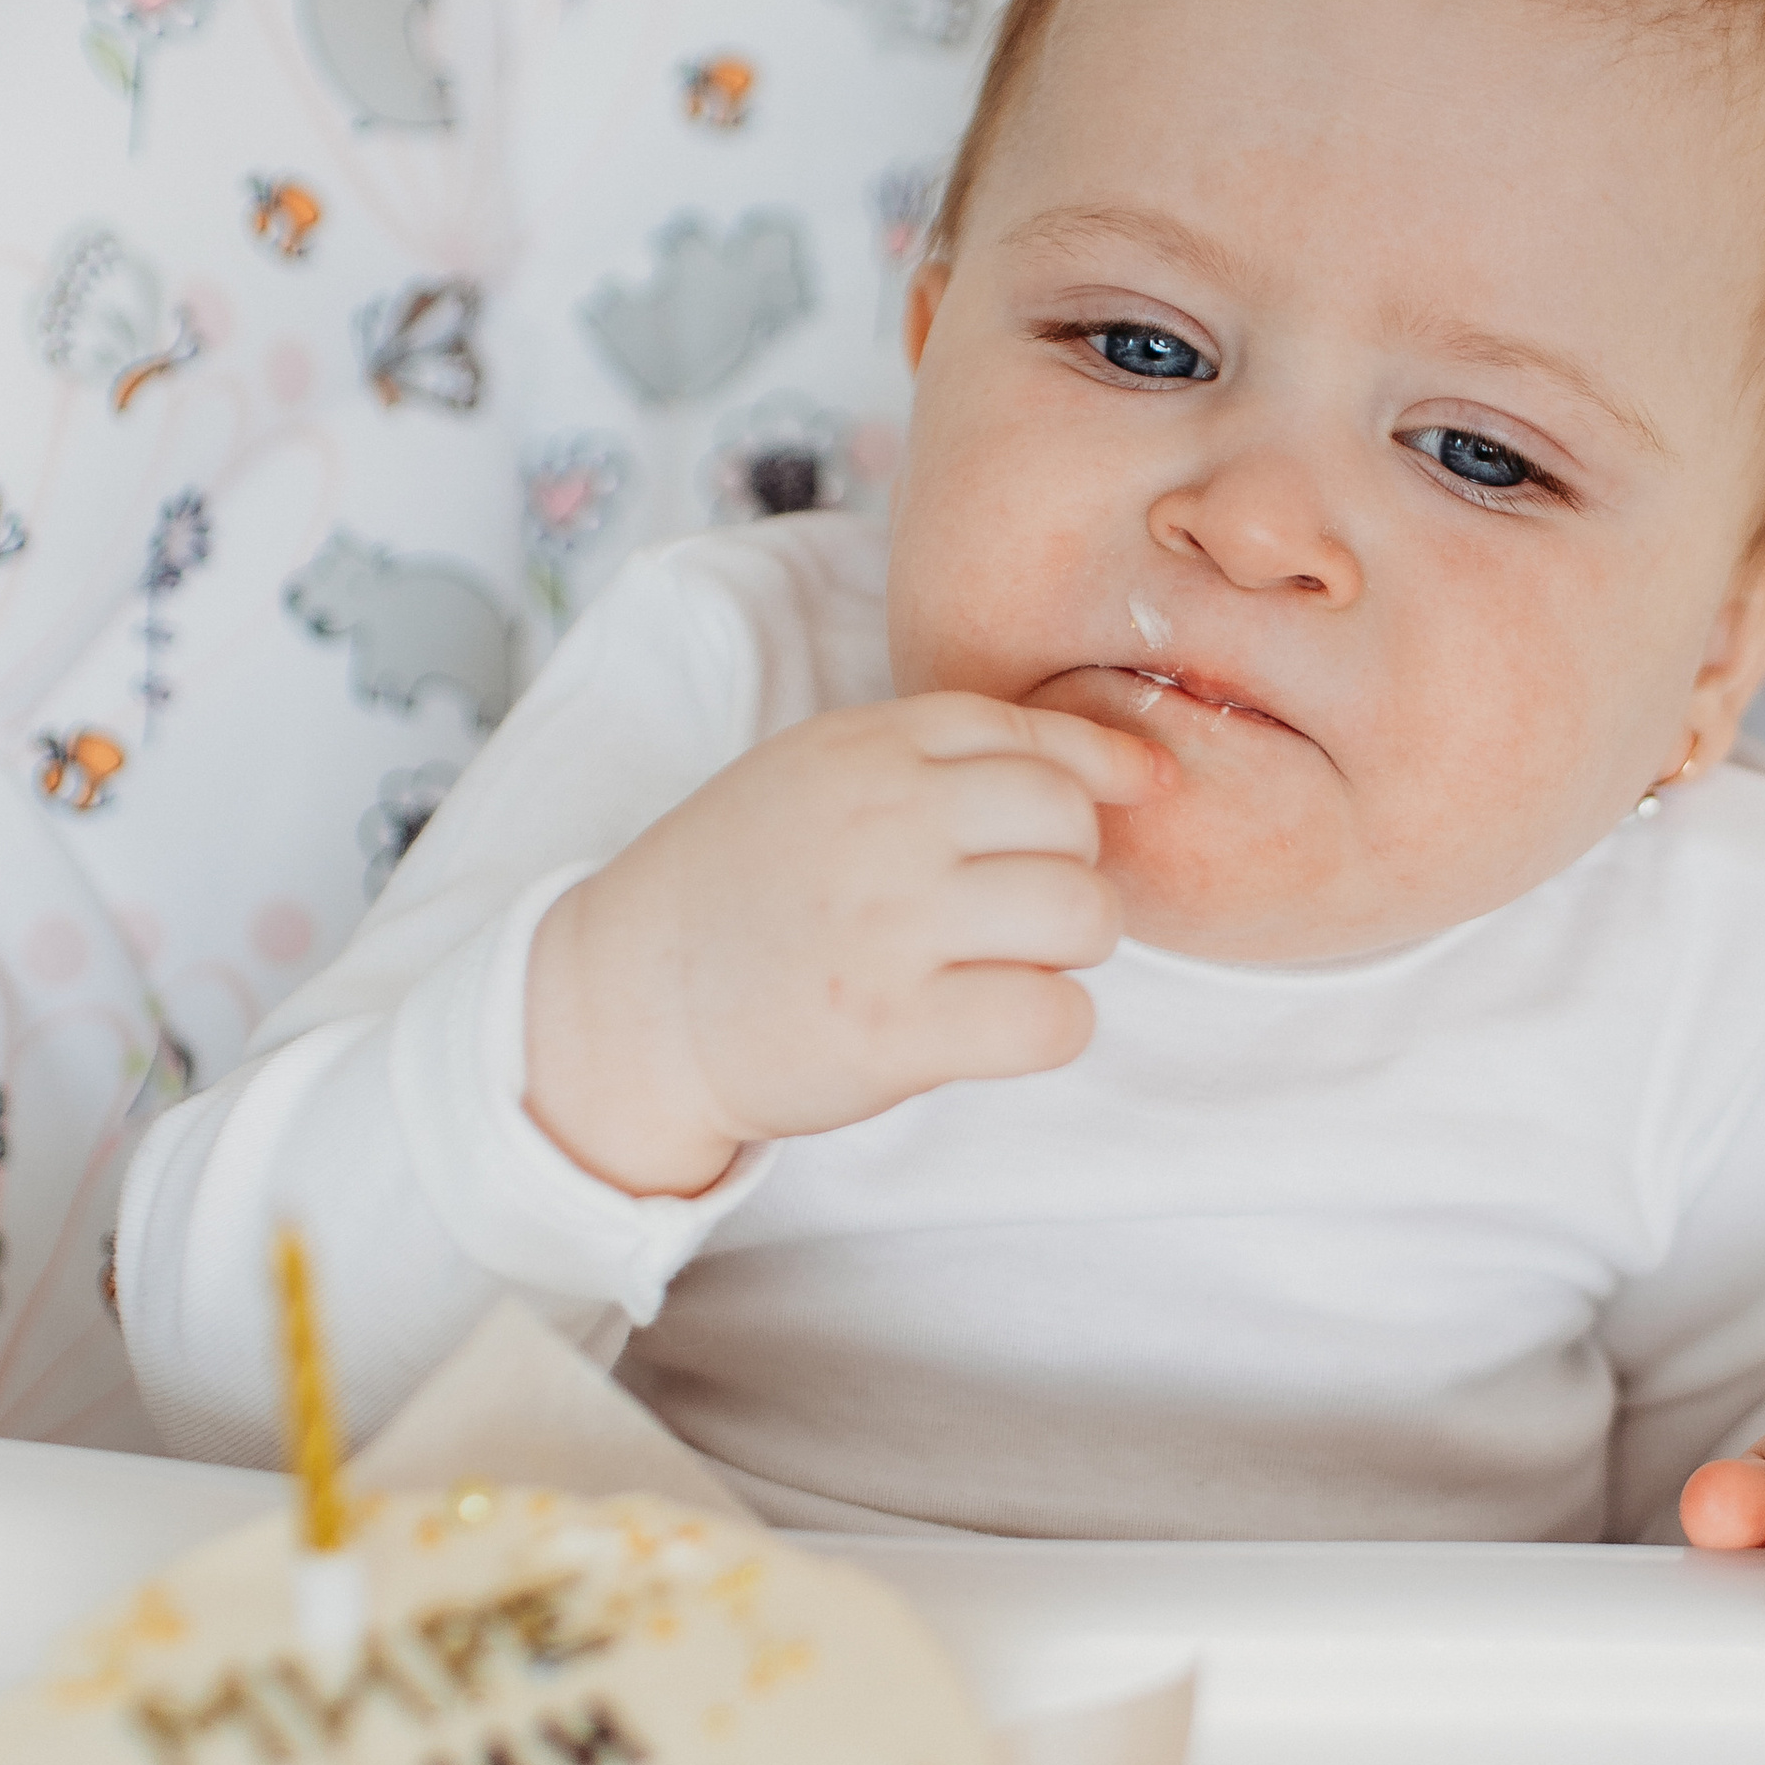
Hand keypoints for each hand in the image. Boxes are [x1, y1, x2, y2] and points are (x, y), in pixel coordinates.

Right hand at [525, 693, 1169, 1196]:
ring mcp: (890, 925)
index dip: (1098, 772)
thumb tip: (1137, 770)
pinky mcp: (894, 1029)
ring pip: (1083, 915)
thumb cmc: (746, 889)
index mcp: (866, 748)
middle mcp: (884, 822)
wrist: (628, 1001)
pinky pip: (1054, 1018)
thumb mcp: (821, 777)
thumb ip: (948, 758)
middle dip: (1075, 868)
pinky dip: (1052, 1027)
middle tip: (1023, 909)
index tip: (1130, 799)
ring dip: (1070, 950)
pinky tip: (1000, 1024)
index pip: (1033, 736)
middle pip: (1072, 823)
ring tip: (1011, 964)